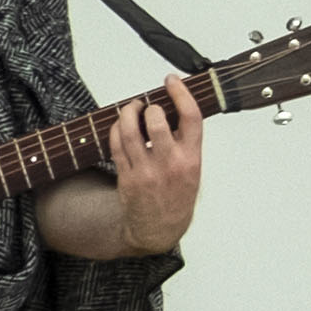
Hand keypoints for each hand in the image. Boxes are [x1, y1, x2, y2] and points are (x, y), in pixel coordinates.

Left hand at [108, 79, 203, 254]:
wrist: (159, 229)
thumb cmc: (177, 196)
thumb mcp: (194, 169)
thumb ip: (186, 141)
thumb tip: (173, 108)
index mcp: (192, 159)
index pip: (191, 117)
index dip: (181, 93)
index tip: (172, 81)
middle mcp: (170, 164)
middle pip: (157, 121)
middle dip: (150, 105)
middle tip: (149, 105)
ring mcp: (146, 171)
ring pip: (131, 131)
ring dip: (128, 112)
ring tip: (131, 108)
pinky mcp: (127, 176)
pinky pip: (116, 144)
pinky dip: (116, 129)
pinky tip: (121, 126)